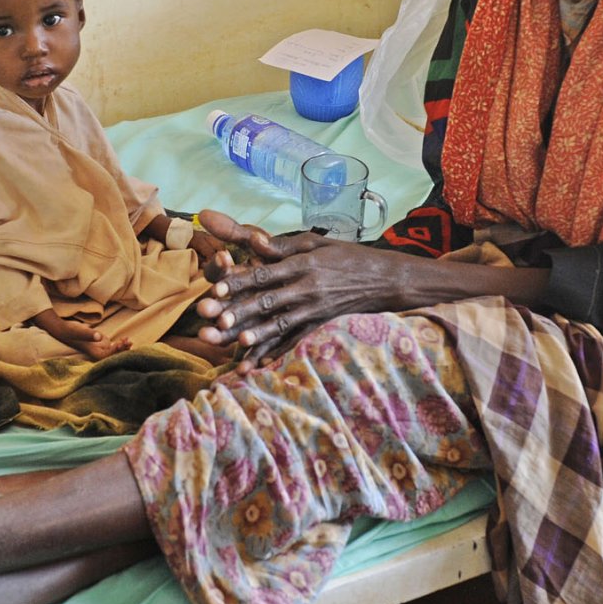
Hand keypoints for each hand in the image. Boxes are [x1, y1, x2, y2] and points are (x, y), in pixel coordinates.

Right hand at [32, 310, 132, 360]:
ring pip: (114, 351)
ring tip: (129, 341)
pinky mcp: (100, 343)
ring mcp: (99, 348)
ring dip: (122, 347)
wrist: (61, 329)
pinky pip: (112, 346)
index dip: (114, 351)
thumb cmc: (68, 331)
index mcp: (92, 353)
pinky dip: (119, 344)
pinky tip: (125, 339)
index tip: (120, 343)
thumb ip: (88, 334)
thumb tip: (98, 336)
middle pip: (112, 355)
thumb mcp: (77, 331)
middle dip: (122, 350)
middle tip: (128, 342)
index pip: (106, 356)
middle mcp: (97, 352)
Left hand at [193, 209, 393, 366]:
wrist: (385, 280)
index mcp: (303, 265)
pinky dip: (278, 352)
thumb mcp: (317, 244)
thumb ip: (283, 246)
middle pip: (269, 301)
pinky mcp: (320, 325)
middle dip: (241, 311)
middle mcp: (307, 289)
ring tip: (238, 343)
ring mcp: (315, 310)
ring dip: (258, 334)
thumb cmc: (348, 257)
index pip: (266, 274)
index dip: (241, 281)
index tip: (218, 287)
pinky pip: (297, 341)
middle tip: (217, 320)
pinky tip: (261, 363)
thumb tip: (254, 240)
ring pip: (281, 324)